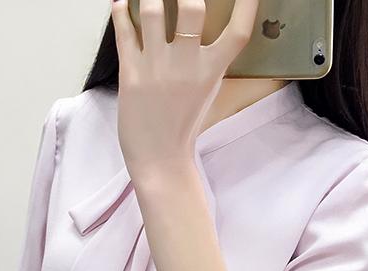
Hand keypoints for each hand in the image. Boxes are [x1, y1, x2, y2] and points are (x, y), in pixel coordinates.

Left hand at [110, 0, 258, 179]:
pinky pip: (124, 32)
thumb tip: (202, 23)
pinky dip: (120, 11)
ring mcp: (157, 69)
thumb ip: (209, 59)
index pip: (239, 31)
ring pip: (151, 11)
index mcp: (212, 71)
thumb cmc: (182, 125)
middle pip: (192, 7)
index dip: (247, 5)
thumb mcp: (207, 91)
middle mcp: (186, 66)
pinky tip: (121, 3)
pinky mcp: (130, 75)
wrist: (159, 159)